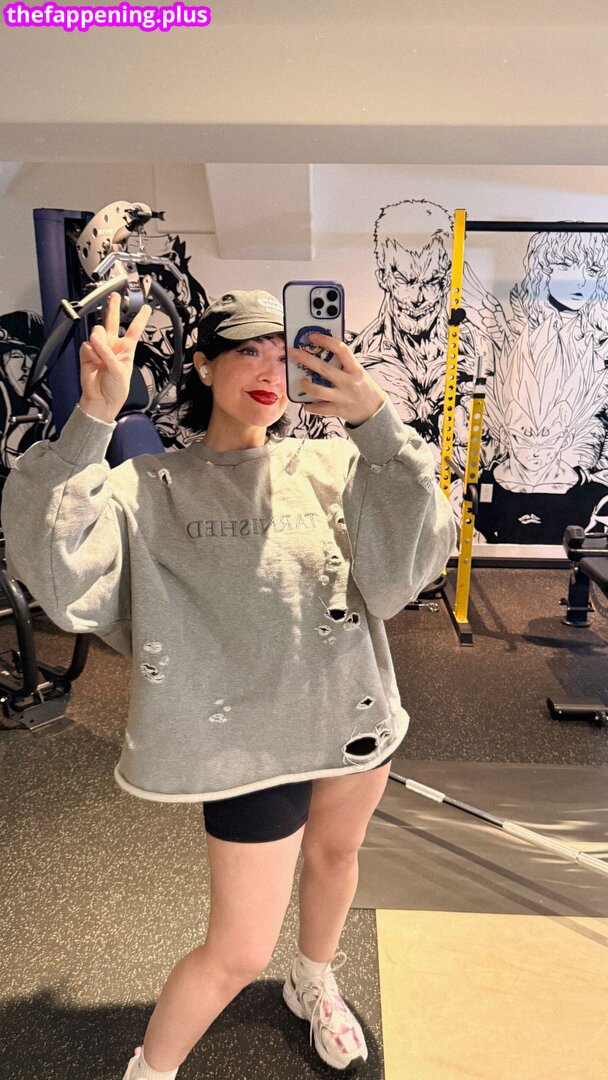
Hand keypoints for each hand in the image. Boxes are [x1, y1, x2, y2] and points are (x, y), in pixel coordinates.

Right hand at [79, 292, 152, 421]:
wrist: (100, 401)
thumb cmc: (115, 390)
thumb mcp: (119, 370)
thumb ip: (107, 353)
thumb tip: (95, 338)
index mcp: (126, 350)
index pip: (134, 329)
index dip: (140, 318)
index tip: (146, 307)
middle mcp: (113, 346)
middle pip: (113, 322)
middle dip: (113, 307)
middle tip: (113, 295)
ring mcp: (100, 348)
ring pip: (98, 331)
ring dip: (100, 341)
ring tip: (101, 355)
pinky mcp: (87, 353)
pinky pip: (87, 344)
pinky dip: (90, 352)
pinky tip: (94, 361)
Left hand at [290, 334, 385, 426]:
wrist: (374, 410)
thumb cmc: (363, 387)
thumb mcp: (358, 371)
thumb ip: (344, 363)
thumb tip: (323, 349)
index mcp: (355, 369)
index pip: (341, 350)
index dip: (326, 341)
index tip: (313, 336)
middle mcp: (349, 382)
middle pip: (324, 369)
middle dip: (306, 359)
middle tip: (293, 353)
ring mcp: (342, 397)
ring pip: (318, 391)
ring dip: (306, 385)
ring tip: (301, 381)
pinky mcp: (337, 410)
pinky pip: (319, 408)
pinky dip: (310, 406)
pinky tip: (305, 402)